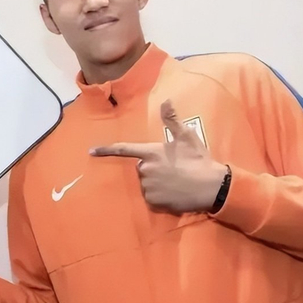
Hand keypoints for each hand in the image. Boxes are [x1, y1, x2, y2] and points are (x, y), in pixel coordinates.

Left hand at [91, 100, 227, 213]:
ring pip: (146, 183)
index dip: (106, 150)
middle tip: (173, 168)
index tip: (91, 151)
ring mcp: (149, 187)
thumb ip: (173, 120)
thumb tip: (166, 100)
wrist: (211, 187)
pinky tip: (174, 192)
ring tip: (176, 181)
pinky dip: (160, 196)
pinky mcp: (154, 202)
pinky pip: (151, 198)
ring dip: (156, 182)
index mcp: (151, 152)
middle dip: (152, 167)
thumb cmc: (199, 160)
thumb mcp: (187, 137)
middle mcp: (146, 169)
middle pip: (141, 167)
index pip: (124, 149)